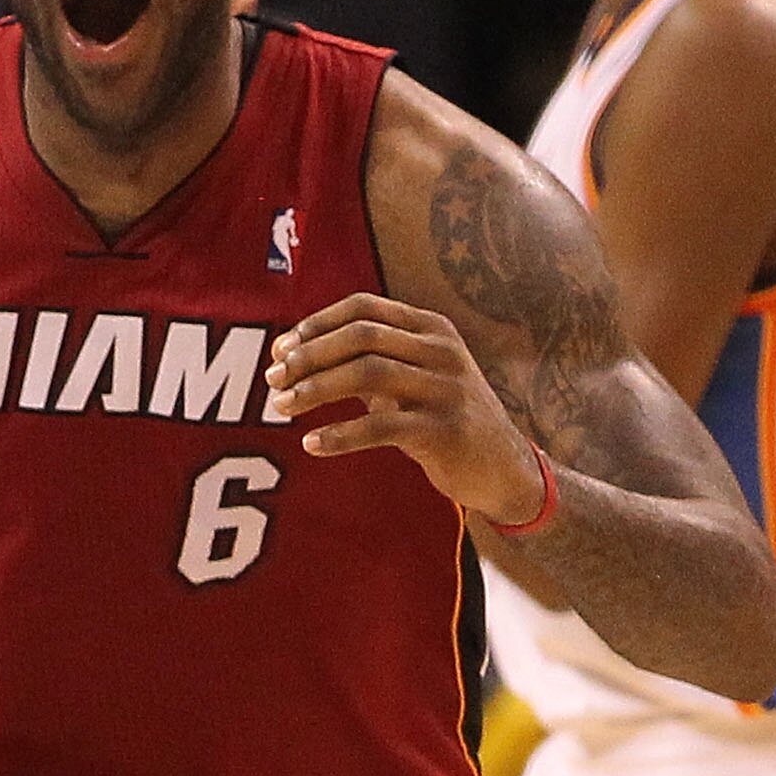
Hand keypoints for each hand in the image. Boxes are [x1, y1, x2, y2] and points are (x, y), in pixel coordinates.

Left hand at [265, 293, 544, 524]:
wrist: (502, 468)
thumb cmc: (443, 421)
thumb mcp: (414, 379)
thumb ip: (369, 362)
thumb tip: (297, 356)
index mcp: (431, 328)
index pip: (364, 308)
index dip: (317, 324)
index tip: (281, 350)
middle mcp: (441, 350)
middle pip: (361, 336)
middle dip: (309, 355)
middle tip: (273, 379)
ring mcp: (446, 389)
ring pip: (367, 374)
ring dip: (316, 389)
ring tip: (282, 407)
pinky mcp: (444, 431)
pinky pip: (380, 427)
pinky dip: (340, 435)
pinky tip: (312, 445)